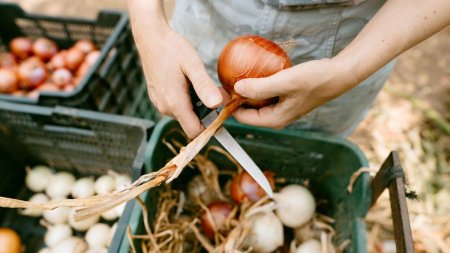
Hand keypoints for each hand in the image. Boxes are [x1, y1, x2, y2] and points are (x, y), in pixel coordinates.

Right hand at [138, 29, 223, 137]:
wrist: (151, 38)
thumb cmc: (172, 49)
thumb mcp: (193, 65)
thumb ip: (204, 86)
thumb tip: (217, 104)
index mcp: (174, 103)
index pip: (194, 131)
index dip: (210, 126)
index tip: (220, 112)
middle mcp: (165, 108)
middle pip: (191, 123)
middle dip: (205, 111)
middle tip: (214, 89)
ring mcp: (160, 104)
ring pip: (185, 115)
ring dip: (196, 104)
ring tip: (198, 82)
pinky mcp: (158, 99)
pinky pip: (177, 107)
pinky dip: (187, 99)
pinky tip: (188, 82)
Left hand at [232, 58, 356, 128]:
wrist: (339, 74)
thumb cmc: (314, 79)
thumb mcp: (284, 82)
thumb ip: (259, 87)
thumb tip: (236, 89)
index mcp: (275, 119)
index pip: (243, 117)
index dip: (230, 105)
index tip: (221, 88)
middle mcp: (277, 116)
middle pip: (249, 110)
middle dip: (236, 97)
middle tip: (226, 79)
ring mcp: (283, 107)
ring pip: (257, 101)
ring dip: (247, 90)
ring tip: (237, 74)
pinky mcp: (287, 97)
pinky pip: (267, 93)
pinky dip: (259, 84)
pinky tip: (255, 71)